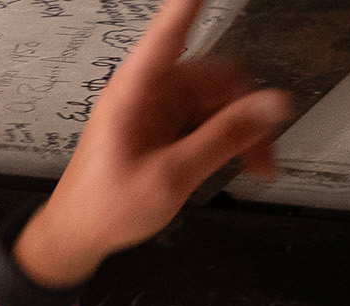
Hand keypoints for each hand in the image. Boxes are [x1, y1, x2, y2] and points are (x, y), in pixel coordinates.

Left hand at [16, 0, 289, 286]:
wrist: (77, 238)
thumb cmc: (104, 209)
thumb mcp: (171, 177)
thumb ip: (224, 138)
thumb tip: (271, 105)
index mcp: (134, 93)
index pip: (169, 33)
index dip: (189, 5)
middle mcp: (147, 93)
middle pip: (217, 75)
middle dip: (246, 109)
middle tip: (263, 150)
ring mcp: (158, 110)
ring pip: (220, 100)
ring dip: (242, 130)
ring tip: (254, 165)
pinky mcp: (165, 127)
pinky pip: (210, 119)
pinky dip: (228, 139)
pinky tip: (238, 163)